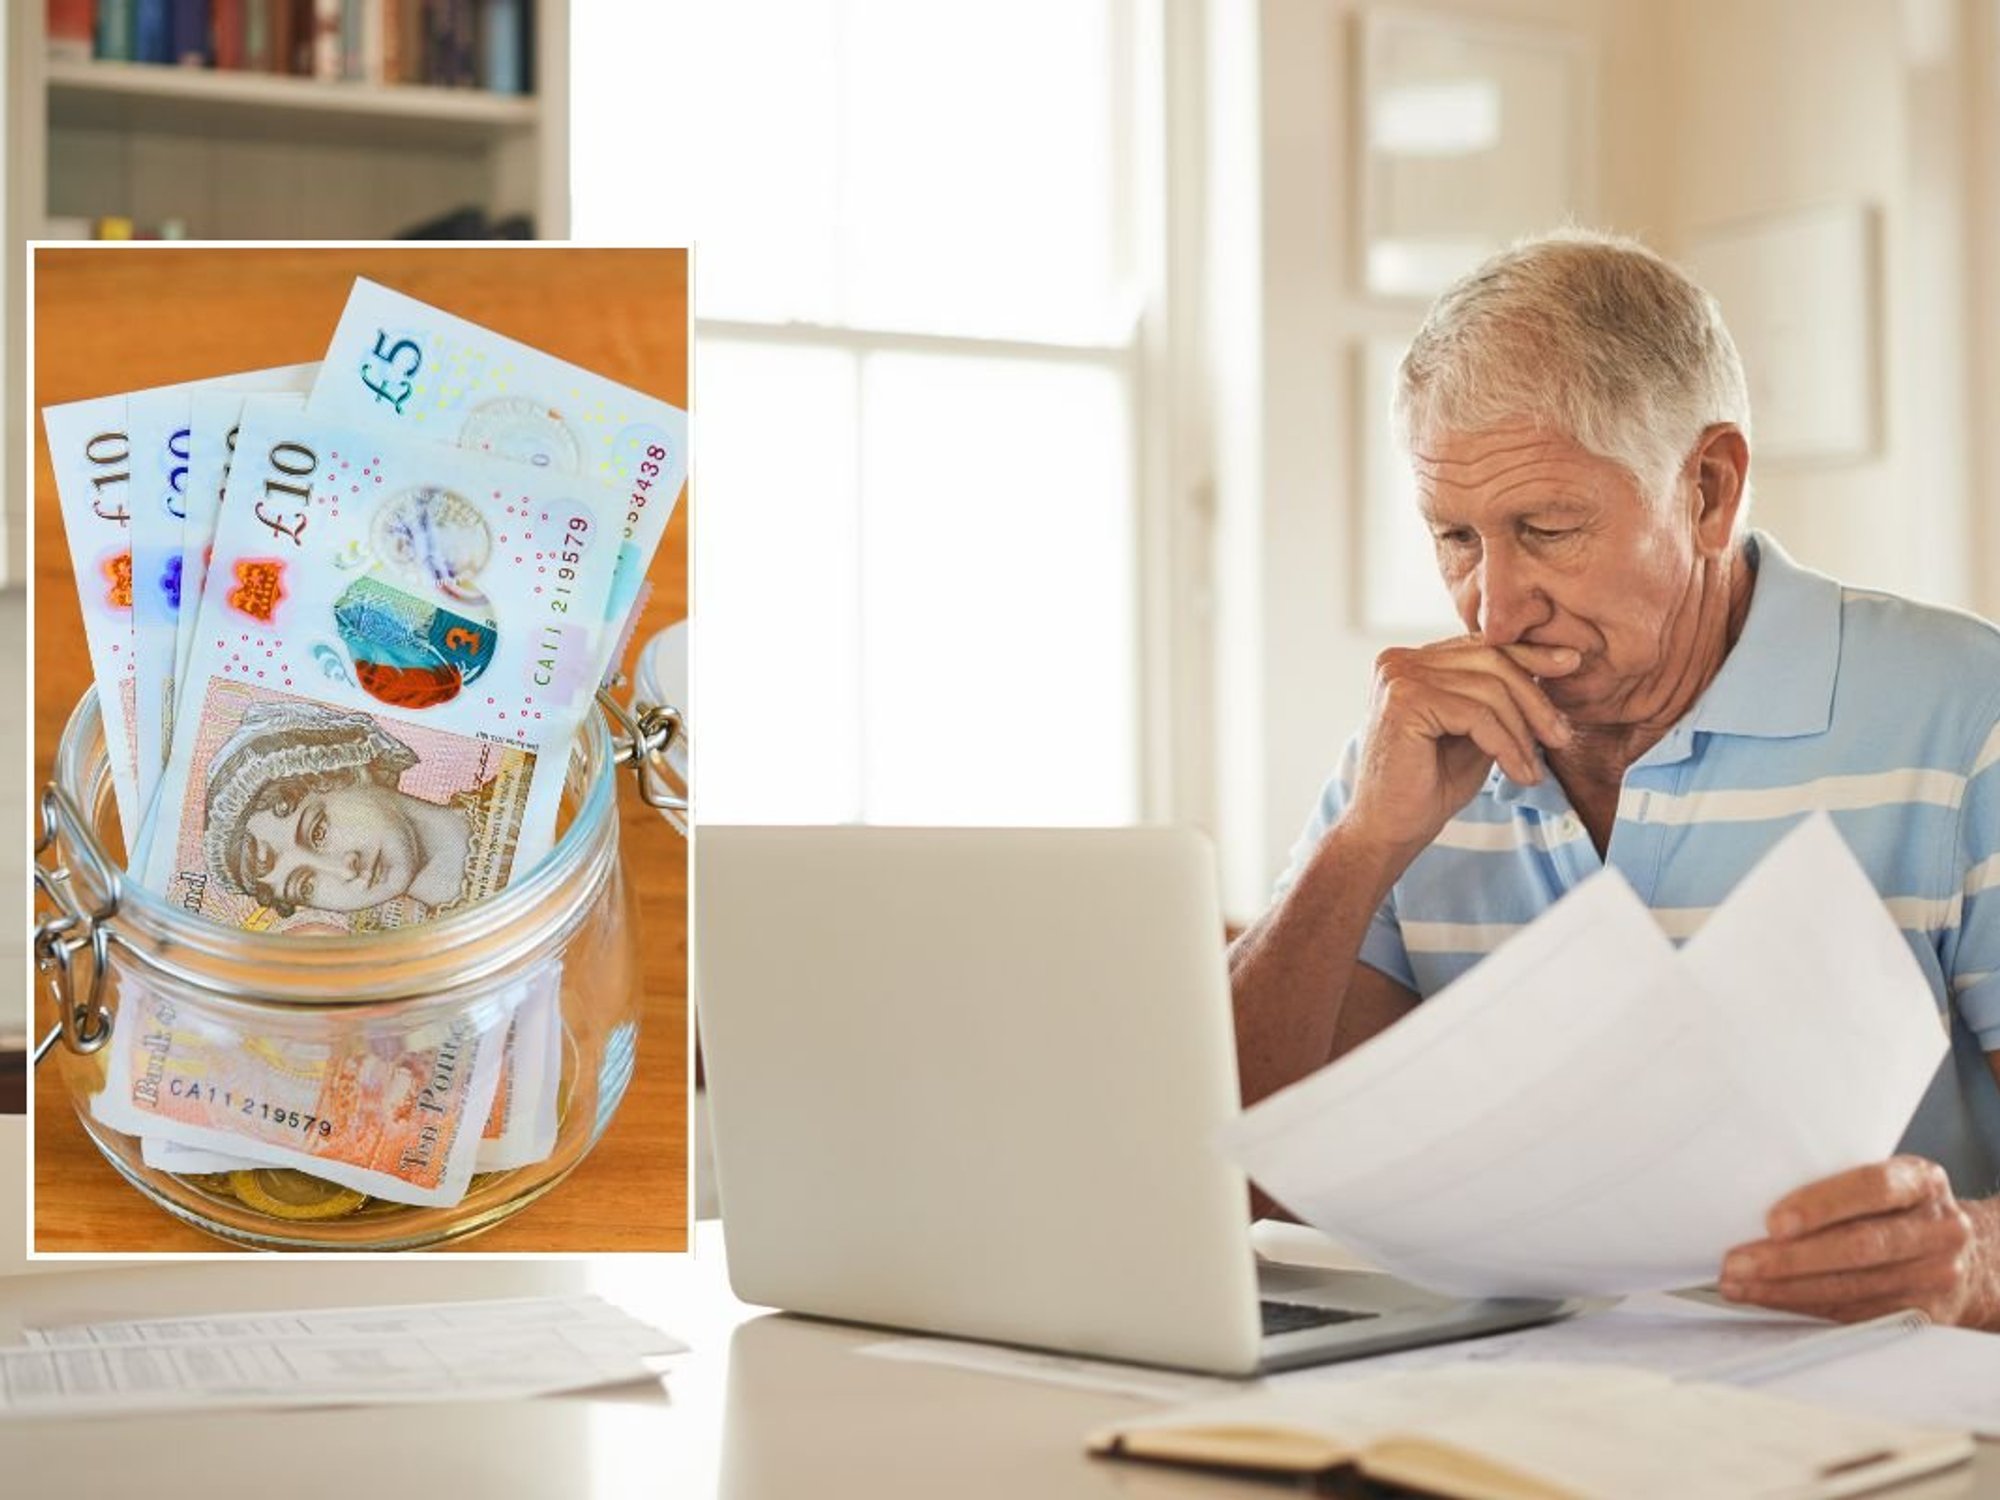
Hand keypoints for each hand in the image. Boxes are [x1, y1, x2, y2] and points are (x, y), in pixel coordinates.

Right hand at [1344, 638, 1581, 854]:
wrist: (1388, 830)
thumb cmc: (1429, 786)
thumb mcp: (1475, 731)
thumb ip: (1498, 698)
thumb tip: (1554, 662)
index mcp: (1412, 661)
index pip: (1481, 645)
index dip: (1529, 654)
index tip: (1571, 663)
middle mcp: (1399, 660)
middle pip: (1490, 659)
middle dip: (1534, 699)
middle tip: (1560, 736)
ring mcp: (1398, 677)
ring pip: (1489, 688)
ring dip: (1522, 731)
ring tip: (1534, 769)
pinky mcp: (1404, 701)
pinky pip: (1477, 715)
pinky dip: (1506, 746)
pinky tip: (1518, 773)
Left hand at [1718, 1157, 1992, 1326]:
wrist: (1969, 1256)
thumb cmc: (1900, 1207)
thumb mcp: (1887, 1177)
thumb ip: (1839, 1180)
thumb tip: (1750, 1190)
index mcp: (1923, 1182)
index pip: (1873, 1188)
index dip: (1822, 1205)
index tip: (1773, 1222)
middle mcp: (1938, 1230)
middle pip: (1860, 1247)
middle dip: (1790, 1258)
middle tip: (1737, 1262)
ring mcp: (1935, 1277)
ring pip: (1853, 1288)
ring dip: (1786, 1290)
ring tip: (1738, 1285)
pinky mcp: (1923, 1316)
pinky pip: (1856, 1315)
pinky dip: (1806, 1308)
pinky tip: (1770, 1300)